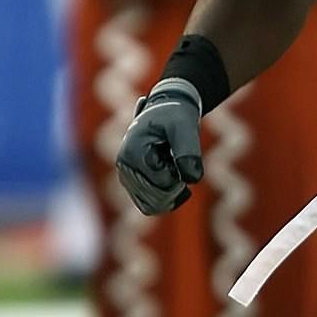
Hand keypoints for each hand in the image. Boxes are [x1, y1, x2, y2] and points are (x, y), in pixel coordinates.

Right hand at [116, 81, 203, 215]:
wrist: (167, 109)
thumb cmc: (176, 115)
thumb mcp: (185, 127)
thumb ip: (188, 151)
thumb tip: (192, 180)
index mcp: (132, 153)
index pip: (162, 183)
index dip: (179, 173)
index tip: (177, 152)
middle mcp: (124, 168)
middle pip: (157, 198)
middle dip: (176, 184)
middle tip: (177, 160)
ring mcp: (127, 178)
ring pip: (153, 205)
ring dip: (171, 191)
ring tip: (172, 166)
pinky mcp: (133, 184)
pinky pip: (149, 206)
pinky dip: (167, 199)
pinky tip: (175, 180)